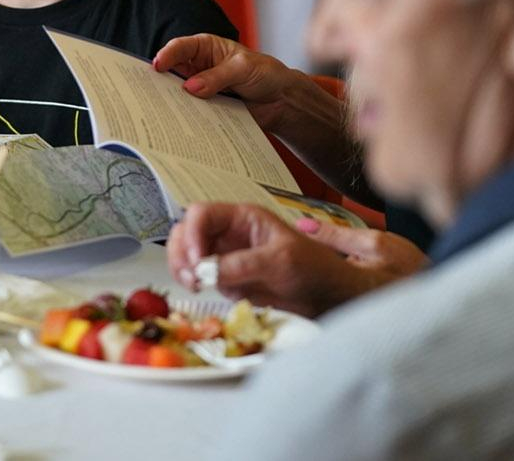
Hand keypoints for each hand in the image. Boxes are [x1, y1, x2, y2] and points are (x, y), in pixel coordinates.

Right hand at [153, 34, 320, 134]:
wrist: (282, 101)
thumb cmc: (265, 74)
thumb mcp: (243, 68)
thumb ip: (218, 76)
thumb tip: (191, 88)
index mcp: (205, 48)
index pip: (180, 48)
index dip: (167, 55)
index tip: (157, 66)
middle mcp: (199, 67)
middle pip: (173, 72)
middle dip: (162, 80)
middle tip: (150, 91)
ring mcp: (201, 89)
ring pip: (179, 95)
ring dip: (173, 102)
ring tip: (162, 111)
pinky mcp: (207, 109)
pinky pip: (192, 113)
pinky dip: (187, 118)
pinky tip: (181, 124)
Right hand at [167, 202, 425, 316]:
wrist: (333, 298)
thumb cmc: (314, 269)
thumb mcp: (281, 261)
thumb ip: (242, 263)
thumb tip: (206, 271)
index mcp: (244, 219)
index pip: (202, 214)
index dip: (192, 233)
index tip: (195, 259)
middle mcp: (230, 235)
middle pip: (187, 232)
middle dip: (181, 252)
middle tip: (190, 277)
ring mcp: (226, 258)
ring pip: (187, 255)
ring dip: (182, 268)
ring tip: (194, 286)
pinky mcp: (227, 280)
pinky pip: (198, 277)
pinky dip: (192, 283)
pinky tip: (200, 291)